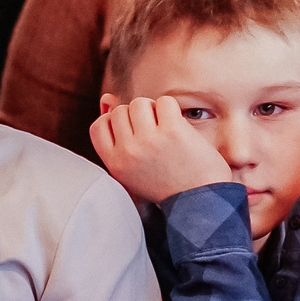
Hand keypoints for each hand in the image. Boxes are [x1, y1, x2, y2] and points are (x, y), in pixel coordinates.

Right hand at [90, 95, 230, 206]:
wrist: (200, 201)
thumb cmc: (167, 184)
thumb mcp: (132, 170)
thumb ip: (116, 138)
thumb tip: (107, 99)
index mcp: (115, 164)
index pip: (98, 126)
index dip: (113, 122)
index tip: (131, 130)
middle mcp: (128, 151)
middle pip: (120, 111)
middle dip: (137, 117)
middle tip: (154, 133)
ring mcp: (149, 139)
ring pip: (140, 103)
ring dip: (154, 110)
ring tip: (165, 128)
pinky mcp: (171, 130)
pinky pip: (164, 102)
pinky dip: (172, 110)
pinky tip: (179, 126)